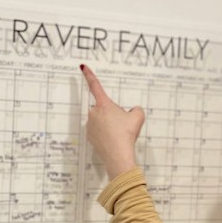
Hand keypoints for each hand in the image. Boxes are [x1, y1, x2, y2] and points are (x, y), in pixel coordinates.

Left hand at [80, 64, 144, 178]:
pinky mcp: (89, 137)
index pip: (95, 86)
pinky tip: (113, 140)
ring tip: (119, 134)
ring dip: (108, 124)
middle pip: (103, 108)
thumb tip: (133, 111)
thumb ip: (136, 109)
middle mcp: (93, 113)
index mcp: (103, 105)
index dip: (89, 75)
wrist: (118, 155)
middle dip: (112, 113)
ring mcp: (90, 126)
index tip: (83, 67)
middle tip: (122, 123)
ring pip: (101, 121)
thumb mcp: (138, 116)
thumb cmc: (126, 134)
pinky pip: (98, 131)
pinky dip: (105, 134)